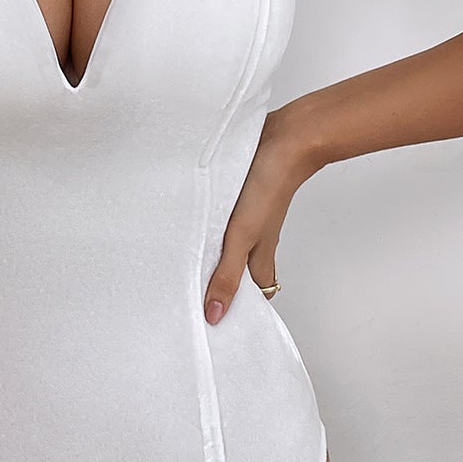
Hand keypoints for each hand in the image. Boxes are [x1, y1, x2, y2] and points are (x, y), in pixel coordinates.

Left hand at [204, 121, 317, 323]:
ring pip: (227, 243)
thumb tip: (215, 314)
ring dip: (207, 250)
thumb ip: (226, 274)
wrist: (283, 141)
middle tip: (184, 293)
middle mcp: (254, 240)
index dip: (234, 308)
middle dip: (214, 281)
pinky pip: (221, 218)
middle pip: (235, 269)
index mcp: (259, 257)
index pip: (249, 294)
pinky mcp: (238, 197)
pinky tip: (190, 221)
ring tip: (179, 260)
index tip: (212, 320)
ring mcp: (247, 217)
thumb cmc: (269, 188)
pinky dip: (207, 224)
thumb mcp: (241, 237)